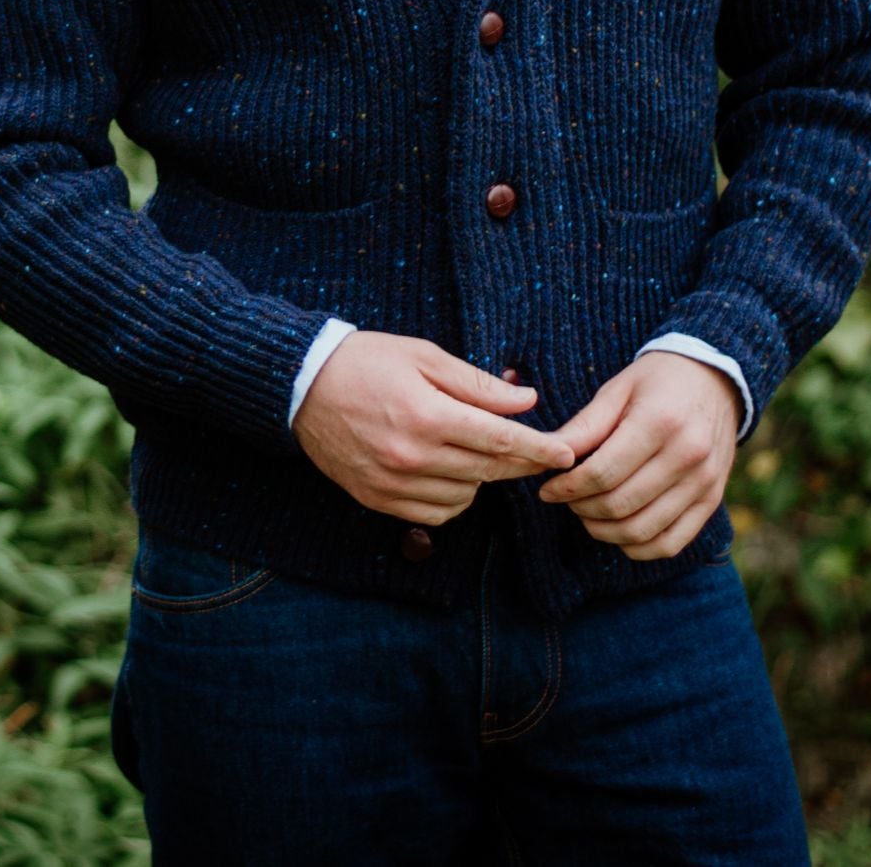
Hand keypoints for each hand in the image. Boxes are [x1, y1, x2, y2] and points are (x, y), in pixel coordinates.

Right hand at [292, 331, 577, 523]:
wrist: (304, 386)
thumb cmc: (368, 361)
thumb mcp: (425, 357)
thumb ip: (477, 384)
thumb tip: (526, 401)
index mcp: (427, 414)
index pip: (498, 440)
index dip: (538, 449)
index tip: (567, 453)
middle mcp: (411, 456)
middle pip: (487, 471)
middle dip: (521, 464)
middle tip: (543, 455)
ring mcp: (393, 483)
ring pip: (465, 497)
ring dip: (483, 479)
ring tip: (480, 452)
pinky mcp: (378, 500)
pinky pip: (435, 512)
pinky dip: (454, 498)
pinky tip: (453, 474)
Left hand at [535, 351, 740, 559]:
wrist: (715, 380)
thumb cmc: (658, 382)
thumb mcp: (618, 390)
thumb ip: (584, 426)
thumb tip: (547, 454)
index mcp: (660, 421)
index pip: (603, 473)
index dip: (567, 487)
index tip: (548, 489)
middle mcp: (687, 454)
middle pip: (620, 504)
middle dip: (581, 508)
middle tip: (567, 499)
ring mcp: (704, 482)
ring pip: (642, 530)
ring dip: (604, 531)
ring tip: (587, 514)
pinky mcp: (711, 500)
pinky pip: (670, 544)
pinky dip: (638, 547)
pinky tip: (618, 530)